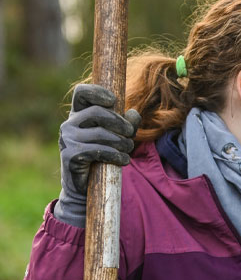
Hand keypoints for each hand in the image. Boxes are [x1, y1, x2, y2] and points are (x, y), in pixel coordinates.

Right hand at [56, 83, 140, 225]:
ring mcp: (67, 139)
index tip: (114, 101)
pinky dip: (116, 155)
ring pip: (102, 134)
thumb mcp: (115, 139)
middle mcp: (69, 124)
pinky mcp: (71, 155)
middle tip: (131, 135)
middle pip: (98, 112)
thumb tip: (134, 113)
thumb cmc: (102, 159)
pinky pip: (99, 151)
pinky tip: (123, 161)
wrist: (85, 188)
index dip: (97, 92)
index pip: (81, 93)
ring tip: (128, 151)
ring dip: (122, 143)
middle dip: (121, 124)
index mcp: (78, 115)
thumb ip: (125, 125)